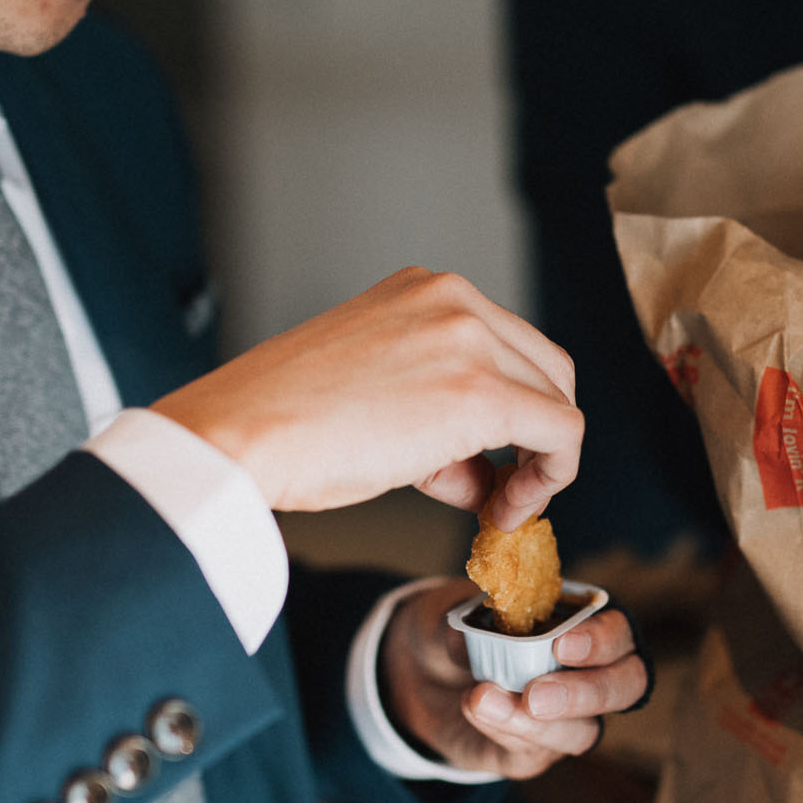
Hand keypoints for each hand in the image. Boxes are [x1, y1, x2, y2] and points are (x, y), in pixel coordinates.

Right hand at [152, 268, 579, 528]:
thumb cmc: (282, 422)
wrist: (241, 434)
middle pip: (546, 369)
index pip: (506, 347)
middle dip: (531, 437)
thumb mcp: (372, 390)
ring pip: (558, 402)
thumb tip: (480, 472)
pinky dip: (551, 478)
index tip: (482, 465)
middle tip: (498, 493)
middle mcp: (454, 300)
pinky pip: (561, 434)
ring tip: (490, 510)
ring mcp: (470, 339)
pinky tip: (503, 512)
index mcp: (424, 290)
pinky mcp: (481, 393)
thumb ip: (435, 413)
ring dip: (537, 464)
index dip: (509, 414)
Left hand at [379, 581, 649, 779]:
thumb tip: (474, 642)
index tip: (562, 644)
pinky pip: (533, 752)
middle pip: (623, 688)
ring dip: (536, 723)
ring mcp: (567, 720)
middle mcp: (589, 675)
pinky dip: (504, 732)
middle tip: (536, 696)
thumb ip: (468, 626)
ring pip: (581, 732)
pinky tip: (475, 710)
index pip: (617, 635)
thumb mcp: (454, 614)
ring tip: (482, 700)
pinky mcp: (534, 752)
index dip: (600, 641)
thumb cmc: (460, 630)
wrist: (427, 676)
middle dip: (585, 693)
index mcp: (584, 626)